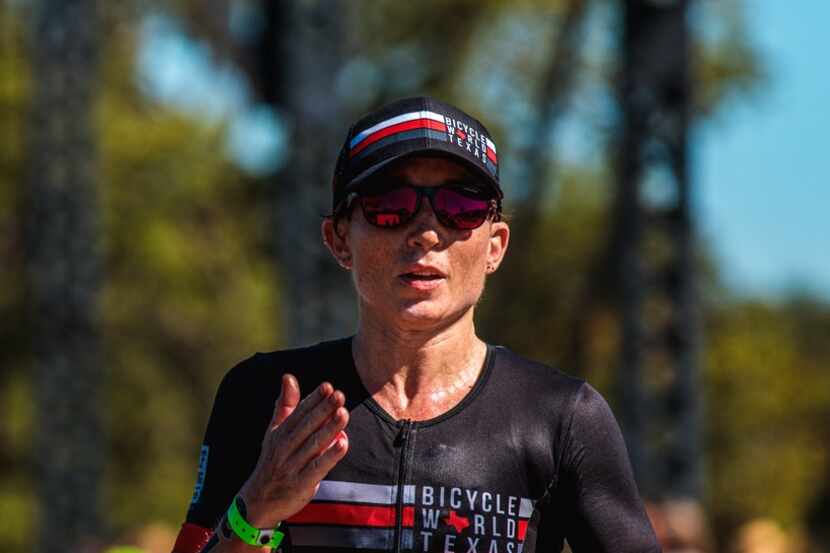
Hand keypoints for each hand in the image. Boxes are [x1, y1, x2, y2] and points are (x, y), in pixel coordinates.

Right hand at [238, 374, 348, 525]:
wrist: (257, 501)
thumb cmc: (273, 461)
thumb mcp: (275, 432)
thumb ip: (285, 405)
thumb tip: (289, 376)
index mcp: (279, 433)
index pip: (298, 413)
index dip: (313, 400)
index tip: (328, 386)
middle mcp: (284, 448)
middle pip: (306, 426)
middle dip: (323, 410)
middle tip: (340, 396)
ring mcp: (291, 466)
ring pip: (313, 445)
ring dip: (329, 429)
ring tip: (343, 413)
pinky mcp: (300, 484)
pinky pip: (316, 468)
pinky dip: (330, 456)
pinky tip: (343, 443)